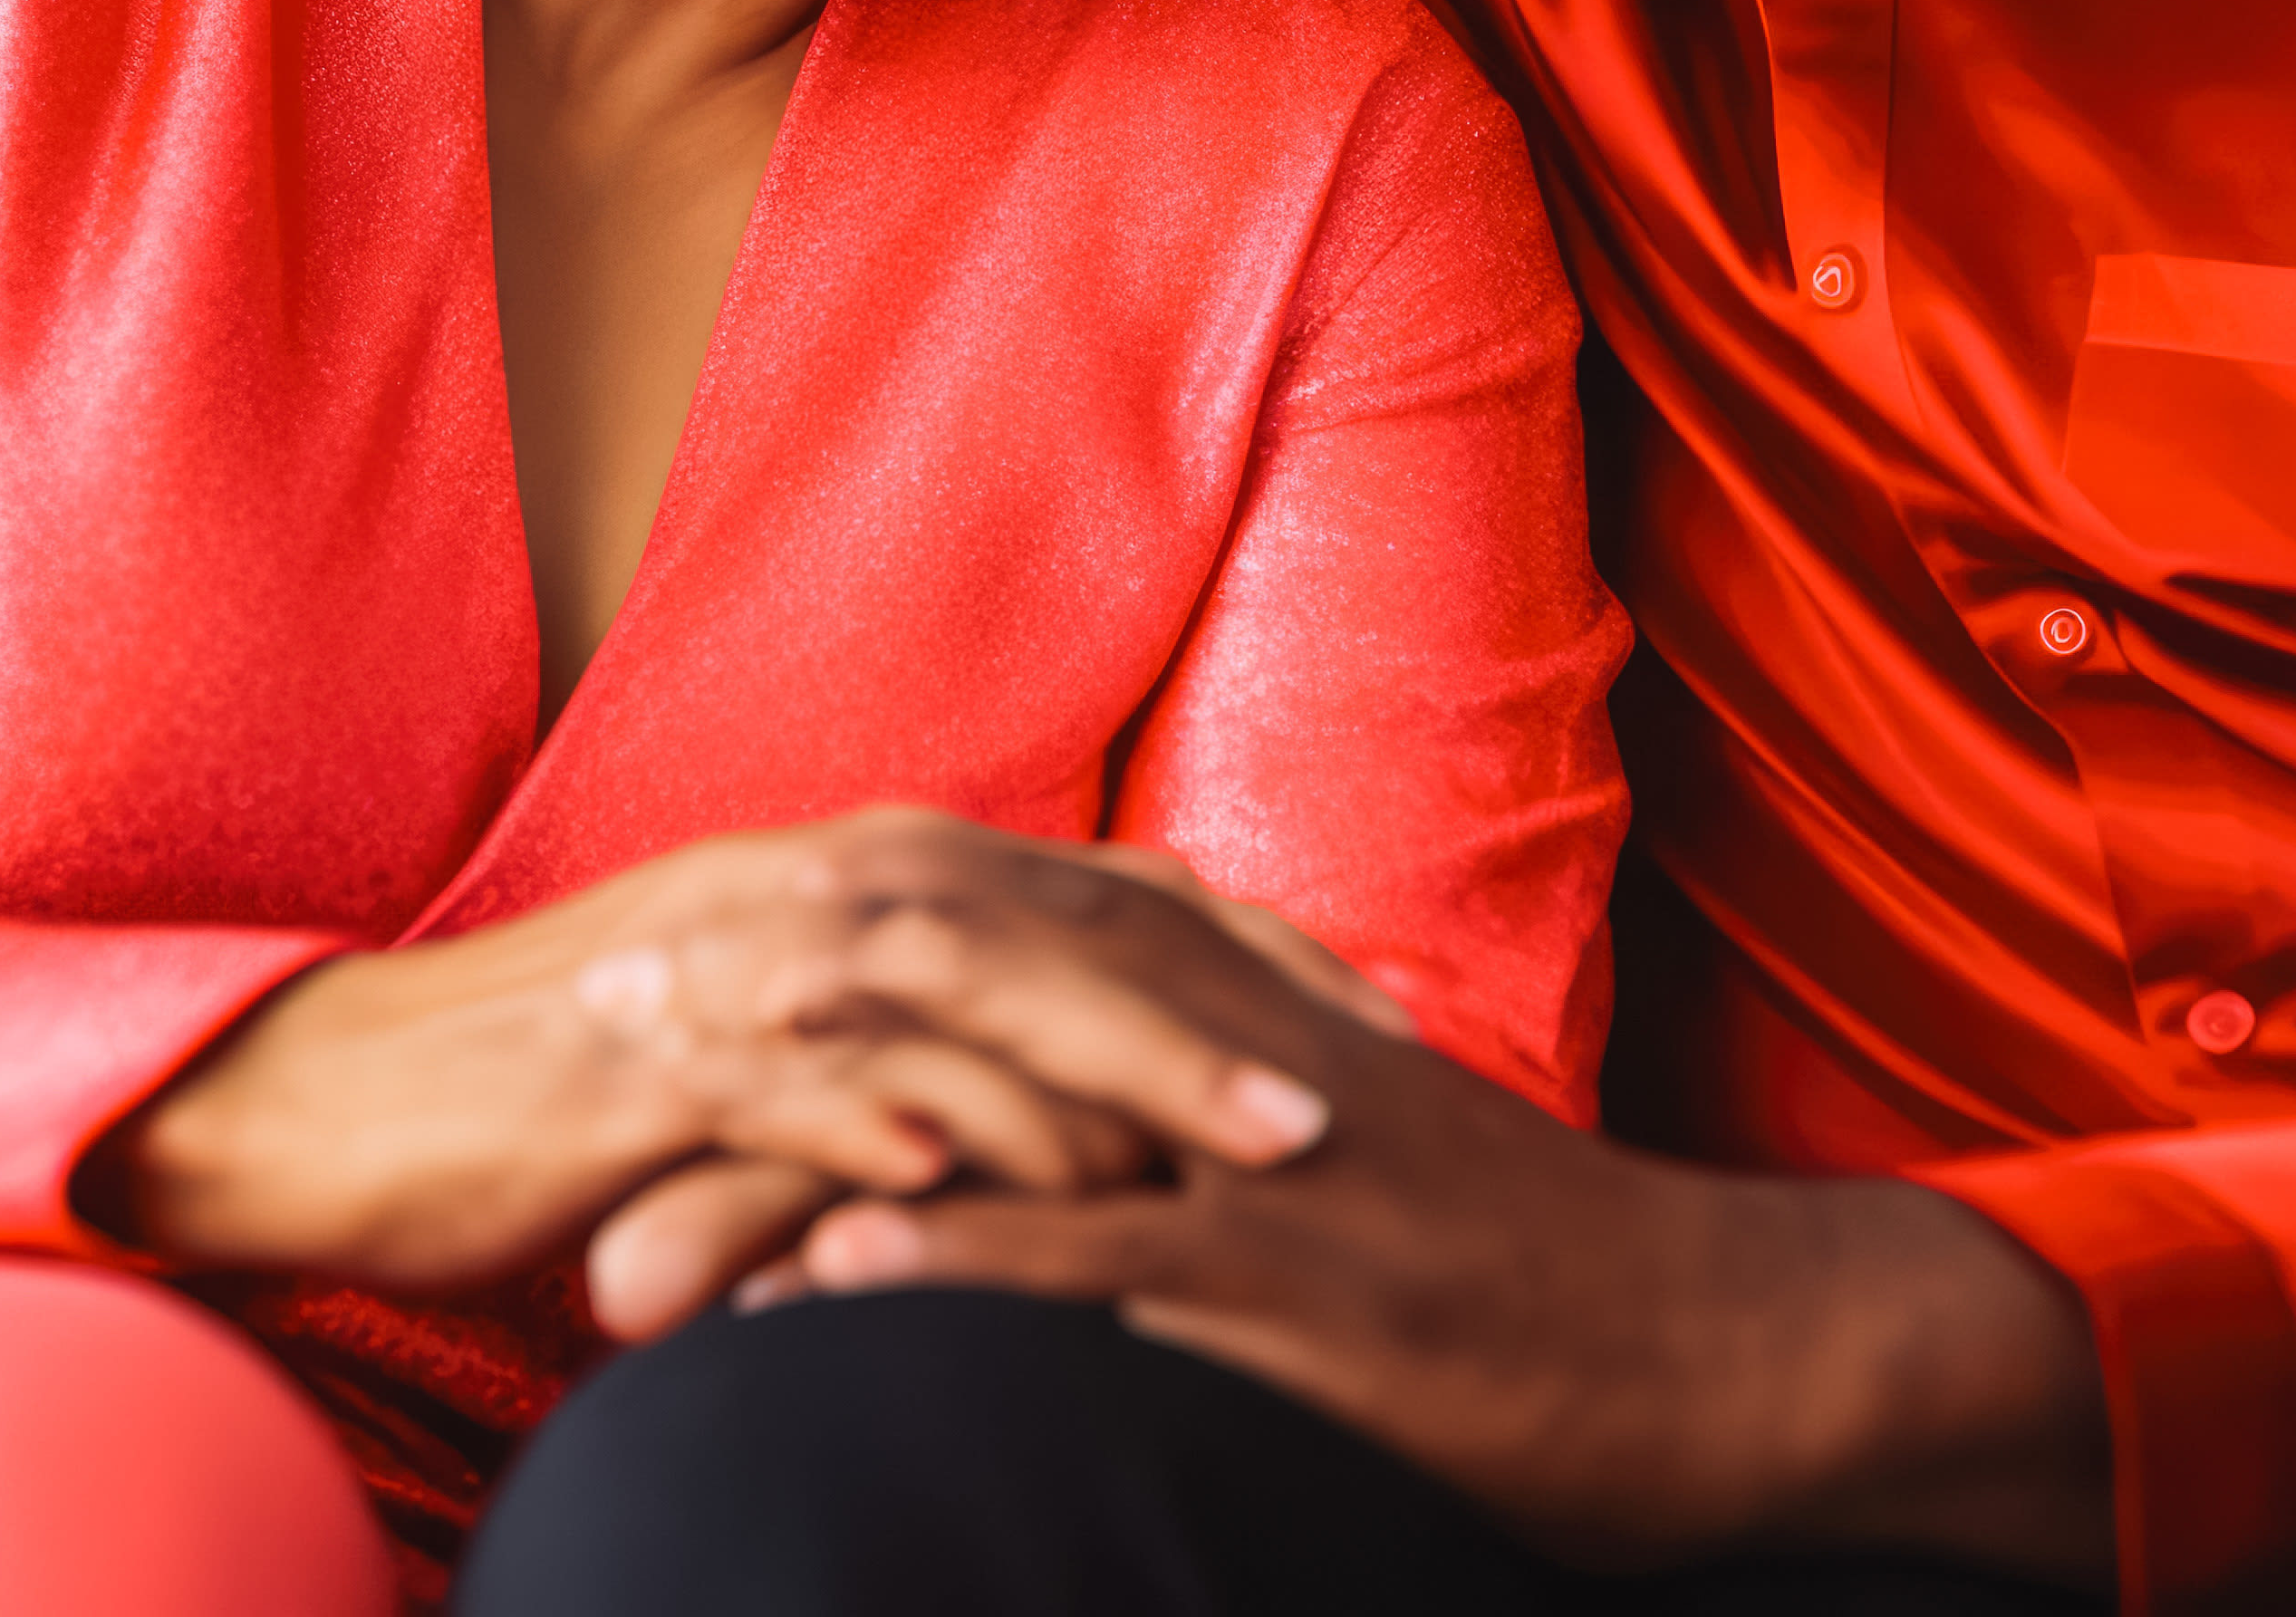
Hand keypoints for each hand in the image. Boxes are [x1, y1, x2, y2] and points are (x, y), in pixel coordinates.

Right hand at [91, 810, 1350, 1301]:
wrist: (353, 1100)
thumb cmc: (581, 1094)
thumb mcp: (787, 1054)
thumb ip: (932, 1056)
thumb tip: (1088, 1121)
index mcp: (869, 874)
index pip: (1107, 897)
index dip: (1251, 958)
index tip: (1381, 1030)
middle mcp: (822, 886)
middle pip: (1064, 939)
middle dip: (1219, 1022)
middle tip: (1351, 1108)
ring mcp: (734, 966)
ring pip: (959, 1009)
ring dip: (1102, 1089)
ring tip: (1228, 1167)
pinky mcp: (647, 1062)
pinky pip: (794, 1097)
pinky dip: (890, 1138)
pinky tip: (973, 1193)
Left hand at [657, 980, 2115, 1581]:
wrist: (1728, 1349)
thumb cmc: (1523, 1272)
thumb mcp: (1340, 1149)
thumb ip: (1185, 1116)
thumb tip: (1011, 1156)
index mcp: (1219, 1014)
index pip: (964, 946)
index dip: (788, 964)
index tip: (622, 993)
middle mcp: (1224, 1062)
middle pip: (940, 1009)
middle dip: (748, 1041)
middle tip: (567, 1073)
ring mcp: (1265, 1176)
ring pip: (994, 1131)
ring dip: (796, 1166)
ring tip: (629, 1205)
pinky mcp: (1311, 1295)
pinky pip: (1111, 1268)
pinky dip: (965, 1258)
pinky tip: (838, 1270)